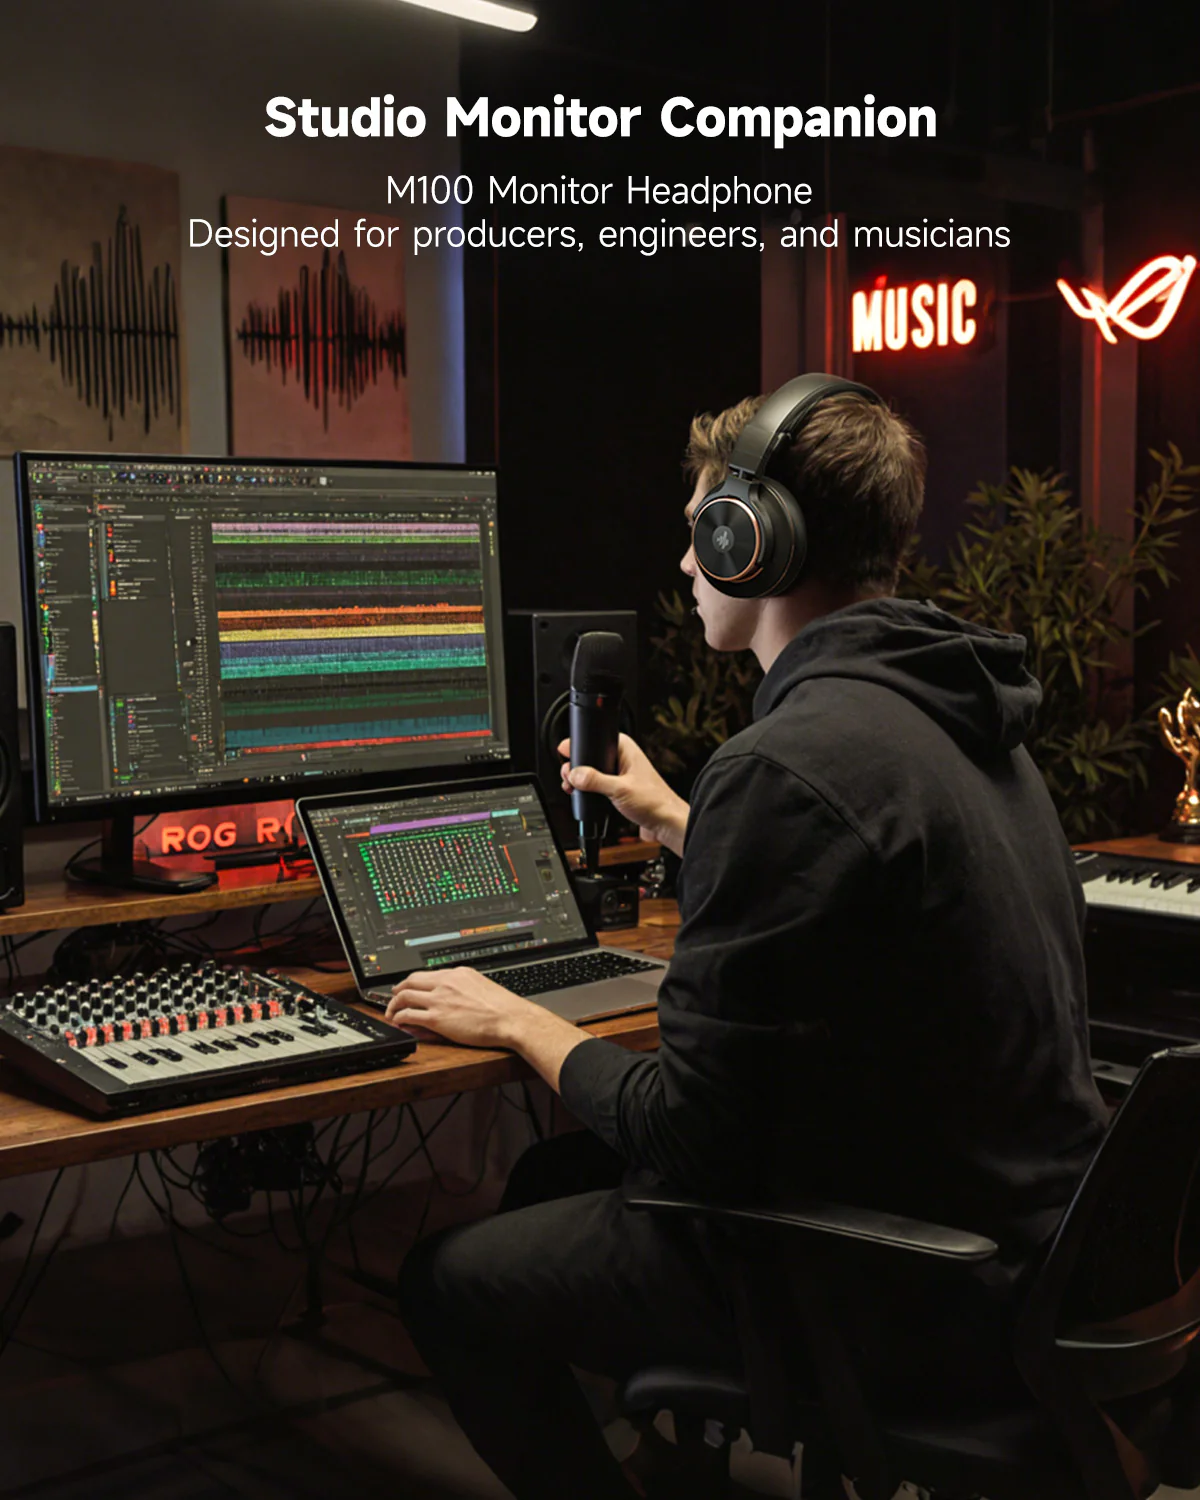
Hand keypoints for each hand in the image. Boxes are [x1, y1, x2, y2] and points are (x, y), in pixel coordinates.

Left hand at [385, 966, 541, 1049]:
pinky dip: (399, 1018)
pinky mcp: (437, 1017)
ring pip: (406, 996)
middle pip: (412, 980)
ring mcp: (440, 999)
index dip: (415, 982)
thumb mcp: (482, 988)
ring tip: (391, 1012)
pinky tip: (398, 1022)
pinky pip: (409, 1015)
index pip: (429, 974)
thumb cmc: (504, 1009)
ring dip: (394, 1004)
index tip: (411, 987)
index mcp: (459, 973)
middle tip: (394, 996)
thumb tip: (450, 998)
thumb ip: (464, 989)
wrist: (511, 1019)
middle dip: (399, 989)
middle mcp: (446, 982)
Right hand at [558, 732, 689, 856]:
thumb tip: (574, 774)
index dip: (578, 747)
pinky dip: (588, 790)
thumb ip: (594, 781)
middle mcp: (622, 758)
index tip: (565, 756)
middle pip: (590, 757)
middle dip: (576, 768)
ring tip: (574, 789)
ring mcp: (620, 774)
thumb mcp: (619, 790)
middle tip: (569, 779)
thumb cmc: (654, 802)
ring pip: (592, 773)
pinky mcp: (618, 788)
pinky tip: (584, 797)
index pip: (595, 739)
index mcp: (624, 748)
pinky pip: (597, 785)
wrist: (665, 823)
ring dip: (581, 781)